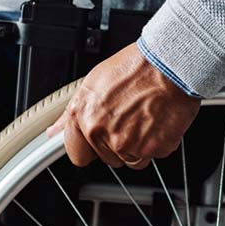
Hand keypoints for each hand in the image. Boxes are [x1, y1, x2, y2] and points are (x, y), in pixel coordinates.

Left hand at [46, 43, 200, 169]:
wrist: (170, 65)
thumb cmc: (135, 67)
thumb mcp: (93, 82)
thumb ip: (71, 113)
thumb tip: (54, 131)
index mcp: (85, 118)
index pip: (77, 154)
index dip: (88, 147)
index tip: (95, 141)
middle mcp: (104, 134)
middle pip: (107, 158)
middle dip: (116, 143)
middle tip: (128, 118)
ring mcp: (129, 144)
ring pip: (130, 160)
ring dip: (137, 146)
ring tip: (143, 118)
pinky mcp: (153, 149)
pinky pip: (152, 156)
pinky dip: (156, 144)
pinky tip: (156, 122)